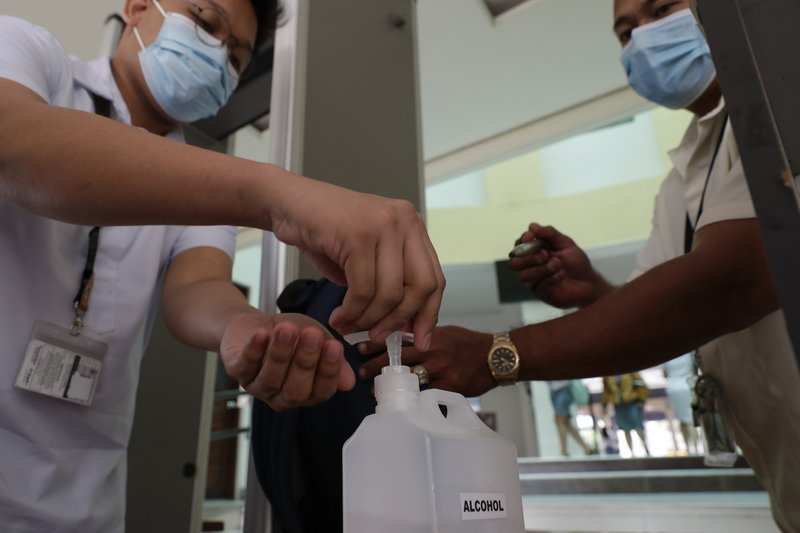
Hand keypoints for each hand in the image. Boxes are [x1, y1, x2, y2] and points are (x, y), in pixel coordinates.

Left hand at [219, 312, 354, 410]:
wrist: (258, 325)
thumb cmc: (293, 336)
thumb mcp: (320, 341)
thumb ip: (334, 359)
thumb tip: (348, 382)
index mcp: (308, 392)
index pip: (322, 391)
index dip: (329, 371)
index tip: (334, 346)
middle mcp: (283, 396)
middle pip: (296, 390)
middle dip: (306, 362)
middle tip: (312, 335)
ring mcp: (259, 387)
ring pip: (271, 378)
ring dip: (280, 353)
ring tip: (288, 329)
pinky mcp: (238, 372)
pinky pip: (246, 365)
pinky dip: (254, 349)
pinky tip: (262, 334)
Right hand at [269, 173, 444, 350]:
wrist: (287, 203)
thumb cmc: (323, 232)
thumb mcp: (367, 258)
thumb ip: (389, 285)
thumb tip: (406, 326)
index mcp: (412, 226)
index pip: (435, 278)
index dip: (429, 314)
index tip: (420, 340)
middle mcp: (404, 221)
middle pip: (421, 287)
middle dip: (399, 320)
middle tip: (379, 336)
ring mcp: (382, 224)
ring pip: (390, 293)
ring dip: (368, 319)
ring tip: (349, 326)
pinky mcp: (358, 234)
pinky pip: (362, 289)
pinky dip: (351, 311)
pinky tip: (339, 316)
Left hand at [358, 326, 495, 397]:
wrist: (496, 356)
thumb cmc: (469, 343)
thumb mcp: (445, 331)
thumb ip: (423, 335)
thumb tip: (399, 338)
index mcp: (430, 335)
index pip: (397, 338)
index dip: (377, 343)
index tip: (361, 348)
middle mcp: (433, 351)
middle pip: (397, 359)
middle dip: (375, 365)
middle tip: (361, 371)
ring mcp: (441, 370)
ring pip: (407, 377)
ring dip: (389, 384)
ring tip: (374, 389)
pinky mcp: (449, 387)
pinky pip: (426, 394)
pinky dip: (411, 398)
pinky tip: (399, 401)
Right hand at [508, 223, 609, 307]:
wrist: (588, 282)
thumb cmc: (575, 262)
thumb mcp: (565, 243)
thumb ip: (549, 233)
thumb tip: (532, 226)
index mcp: (533, 252)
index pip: (518, 246)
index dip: (521, 241)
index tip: (530, 237)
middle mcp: (530, 267)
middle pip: (514, 263)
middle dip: (529, 258)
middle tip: (546, 255)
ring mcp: (534, 281)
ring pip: (523, 276)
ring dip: (540, 269)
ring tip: (557, 265)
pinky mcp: (541, 293)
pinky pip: (539, 286)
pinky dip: (551, 278)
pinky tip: (562, 274)